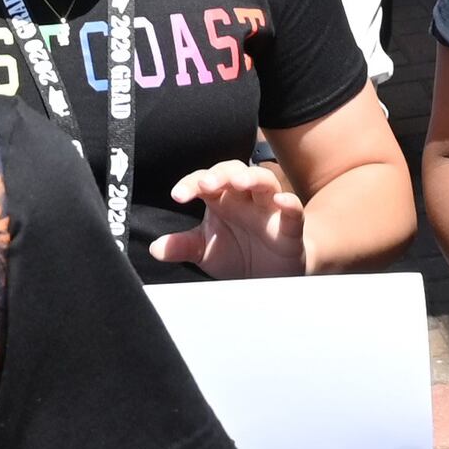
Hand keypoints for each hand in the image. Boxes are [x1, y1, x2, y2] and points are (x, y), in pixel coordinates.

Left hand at [150, 162, 307, 277]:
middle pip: (234, 171)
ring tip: (240, 182)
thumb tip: (155, 248)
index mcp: (222, 199)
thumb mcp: (205, 251)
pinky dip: (289, 203)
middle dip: (220, 174)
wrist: (270, 277)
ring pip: (264, 181)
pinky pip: (293, 210)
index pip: (205, 181)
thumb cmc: (238, 255)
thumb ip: (182, 246)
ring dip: (252, 178)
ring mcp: (269, 209)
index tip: (178, 195)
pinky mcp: (290, 227)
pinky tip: (281, 201)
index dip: (191, 184)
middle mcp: (245, 198)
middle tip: (206, 183)